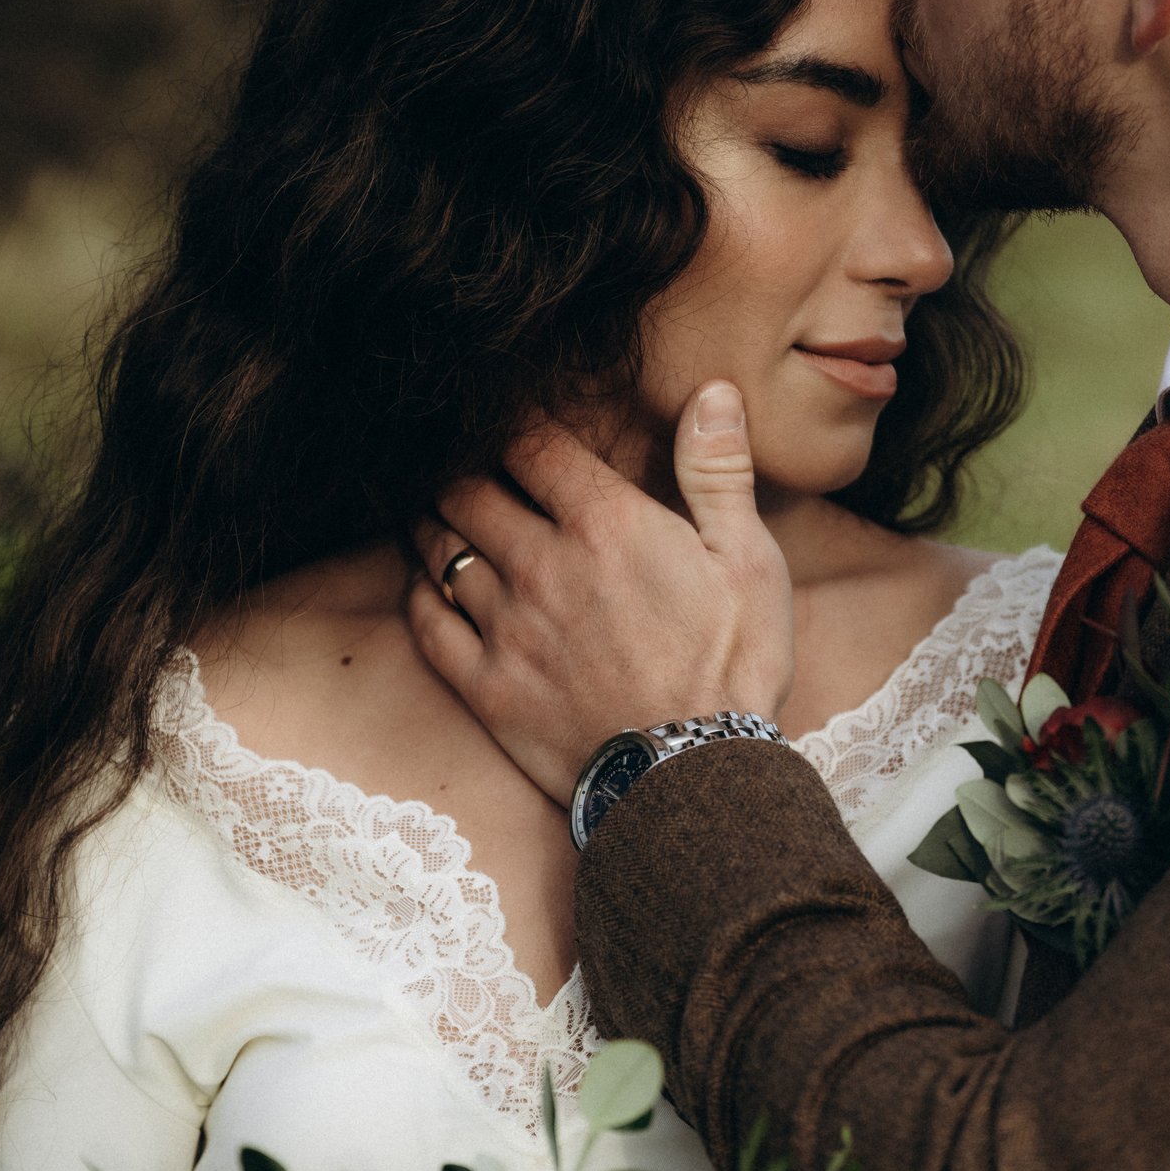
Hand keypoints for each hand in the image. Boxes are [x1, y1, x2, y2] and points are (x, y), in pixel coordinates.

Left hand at [408, 381, 795, 803]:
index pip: (530, 444)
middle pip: (467, 490)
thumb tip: (712, 393)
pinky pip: (427, 622)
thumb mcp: (749, 560)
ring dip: (432, 520)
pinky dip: (420, 590)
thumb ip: (717, 472)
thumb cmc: (734, 666)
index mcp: (605, 524)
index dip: (512, 421)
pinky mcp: (486, 686)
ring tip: (434, 508)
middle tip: (461, 461)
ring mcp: (506, 628)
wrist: (695, 778)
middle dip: (460, 466)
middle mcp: (542, 566)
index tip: (508, 416)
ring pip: (439, 550)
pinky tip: (428, 581)